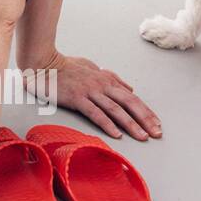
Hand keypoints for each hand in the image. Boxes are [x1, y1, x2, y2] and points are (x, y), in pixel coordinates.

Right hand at [29, 50, 161, 140]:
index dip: (146, 110)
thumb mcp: (91, 66)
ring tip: (142, 136)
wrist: (43, 63)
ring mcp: (90, 91)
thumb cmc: (64, 66)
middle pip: (129, 103)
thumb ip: (111, 77)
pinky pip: (95, 113)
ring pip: (116, 109)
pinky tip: (117, 134)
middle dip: (145, 119)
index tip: (156, 123)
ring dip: (131, 124)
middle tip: (157, 133)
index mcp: (106, 79)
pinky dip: (107, 124)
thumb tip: (128, 87)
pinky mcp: (77, 98)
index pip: (132, 97)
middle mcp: (101, 85)